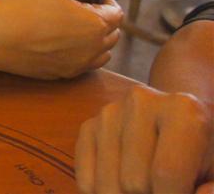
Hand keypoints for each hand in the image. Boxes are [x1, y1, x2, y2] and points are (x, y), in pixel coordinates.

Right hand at [0, 0, 122, 78]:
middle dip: (105, 21)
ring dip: (98, 41)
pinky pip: (83, 67)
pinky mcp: (60, 75)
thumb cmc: (21, 3)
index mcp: (94, 23)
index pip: (116, 14)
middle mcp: (92, 48)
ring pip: (102, 55)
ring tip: (79, 28)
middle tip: (87, 10)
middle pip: (113, 36)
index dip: (109, 2)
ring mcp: (76, 65)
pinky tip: (65, 45)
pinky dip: (82, 56)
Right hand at [76, 85, 212, 193]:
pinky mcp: (88, 126)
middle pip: (133, 183)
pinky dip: (103, 193)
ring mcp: (109, 113)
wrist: (180, 120)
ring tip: (147, 186)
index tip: (181, 193)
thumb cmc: (204, 150)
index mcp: (182, 110)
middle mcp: (140, 102)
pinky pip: (86, 181)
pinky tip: (124, 184)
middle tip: (164, 187)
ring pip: (107, 186)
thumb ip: (210, 189)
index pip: (167, 174)